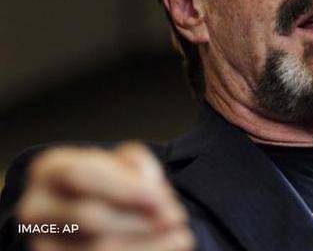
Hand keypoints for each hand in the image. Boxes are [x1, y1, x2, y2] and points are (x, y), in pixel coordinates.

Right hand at [16, 142, 193, 250]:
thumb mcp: (124, 163)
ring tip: (182, 237)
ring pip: (97, 248)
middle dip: (141, 220)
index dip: (125, 188)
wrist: (103, 213)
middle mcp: (36, 208)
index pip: (81, 175)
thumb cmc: (114, 183)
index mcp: (49, 170)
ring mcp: (43, 243)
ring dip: (148, 244)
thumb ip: (137, 166)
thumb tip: (153, 196)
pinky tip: (168, 248)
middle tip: (178, 218)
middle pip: (90, 217)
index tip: (163, 199)